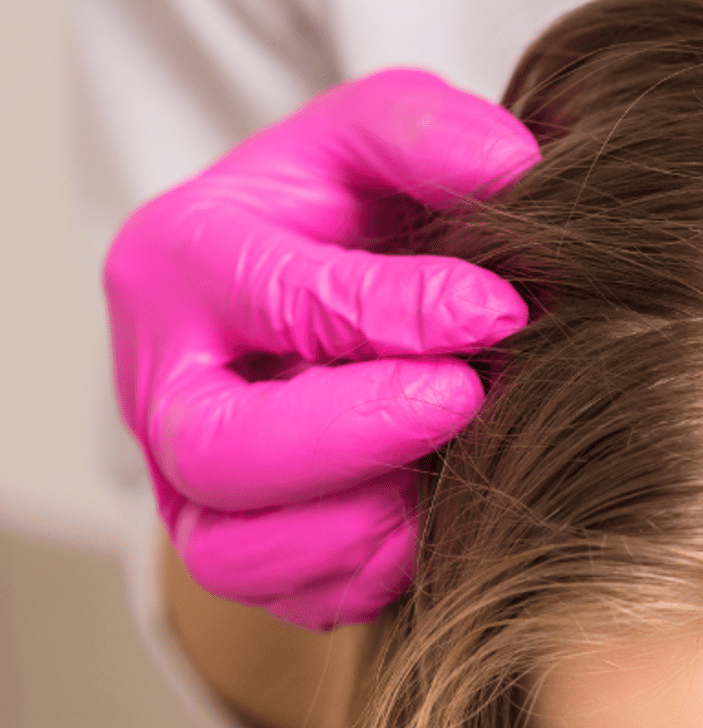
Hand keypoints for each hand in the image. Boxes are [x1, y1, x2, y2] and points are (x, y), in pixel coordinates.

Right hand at [104, 68, 539, 629]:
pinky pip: (287, 596)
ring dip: (362, 524)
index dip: (397, 313)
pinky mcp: (235, 540)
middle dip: (355, 437)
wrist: (323, 272)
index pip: (279, 301)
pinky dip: (368, 570)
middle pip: (221, 452)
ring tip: (452, 466)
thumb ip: (428, 132)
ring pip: (235, 551)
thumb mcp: (377, 131)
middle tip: (468, 398)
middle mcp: (163, 381)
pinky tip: (439, 511)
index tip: (500, 309)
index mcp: (182, 258)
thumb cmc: (345, 200)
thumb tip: (513, 170)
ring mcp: (187, 477)